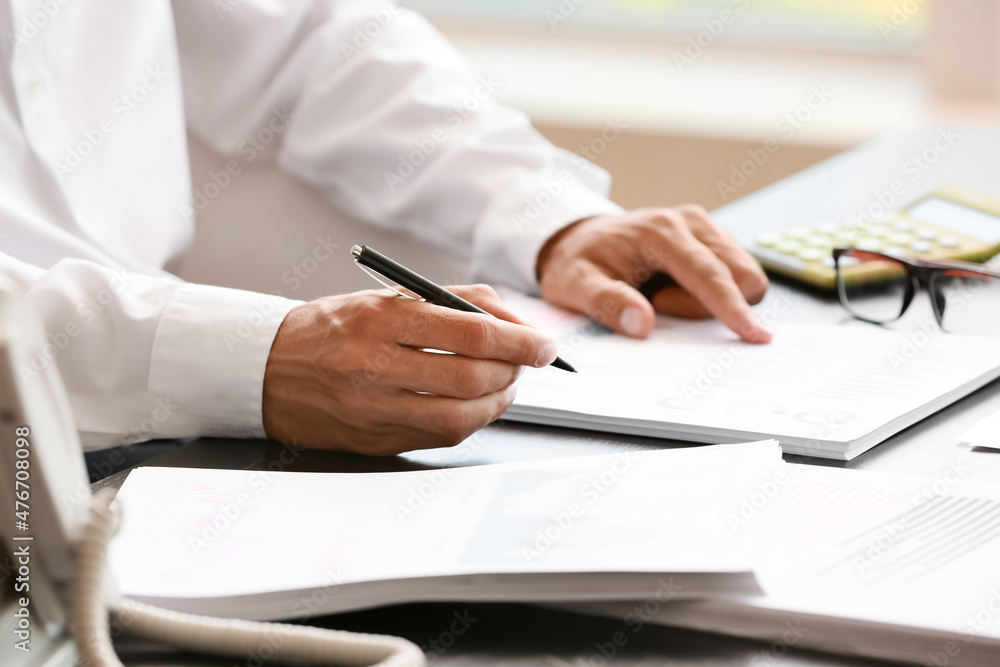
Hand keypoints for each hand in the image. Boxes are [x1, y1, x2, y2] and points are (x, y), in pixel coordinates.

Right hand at [262, 285, 557, 454]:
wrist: (265, 369)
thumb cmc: (332, 328)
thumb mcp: (385, 297)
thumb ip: (453, 302)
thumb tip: (513, 320)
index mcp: (379, 320)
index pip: (470, 331)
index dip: (519, 340)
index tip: (544, 344)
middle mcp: (374, 366)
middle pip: (471, 377)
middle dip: (514, 371)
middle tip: (527, 362)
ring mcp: (372, 410)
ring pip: (460, 416)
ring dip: (498, 401)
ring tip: (506, 385)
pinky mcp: (373, 440)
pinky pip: (440, 436)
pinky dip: (471, 421)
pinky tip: (475, 405)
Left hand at [536, 206, 771, 342]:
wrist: (580, 239)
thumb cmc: (579, 261)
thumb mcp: (575, 284)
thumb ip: (606, 302)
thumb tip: (642, 323)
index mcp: (661, 232)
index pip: (709, 274)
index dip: (733, 308)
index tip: (755, 336)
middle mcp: (690, 223)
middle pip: (740, 275)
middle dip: (713, 306)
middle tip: (661, 306)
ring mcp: (705, 229)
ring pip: (743, 276)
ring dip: (711, 300)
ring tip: (664, 296)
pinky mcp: (711, 240)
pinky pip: (733, 276)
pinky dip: (711, 293)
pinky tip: (675, 289)